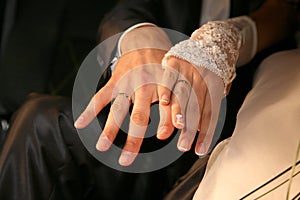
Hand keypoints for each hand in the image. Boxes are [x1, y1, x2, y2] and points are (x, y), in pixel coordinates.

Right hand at [75, 48, 168, 165]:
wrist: (146, 44)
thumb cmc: (162, 68)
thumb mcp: (173, 83)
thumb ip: (173, 107)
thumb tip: (174, 131)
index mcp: (162, 87)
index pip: (165, 110)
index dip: (166, 123)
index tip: (162, 137)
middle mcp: (143, 86)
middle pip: (138, 117)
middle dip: (133, 140)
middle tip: (126, 161)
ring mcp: (126, 84)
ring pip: (117, 110)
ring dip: (109, 130)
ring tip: (102, 148)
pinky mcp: (114, 81)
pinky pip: (100, 97)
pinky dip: (90, 110)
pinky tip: (80, 124)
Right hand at [157, 57, 224, 155]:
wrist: (212, 39)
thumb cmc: (215, 69)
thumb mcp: (220, 85)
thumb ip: (209, 105)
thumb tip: (199, 129)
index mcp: (216, 87)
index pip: (210, 115)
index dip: (206, 134)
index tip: (199, 150)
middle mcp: (204, 78)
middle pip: (197, 107)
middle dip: (190, 128)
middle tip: (183, 145)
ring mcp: (190, 69)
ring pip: (184, 94)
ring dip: (180, 111)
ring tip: (177, 127)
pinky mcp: (176, 61)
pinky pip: (170, 77)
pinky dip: (167, 89)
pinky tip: (164, 103)